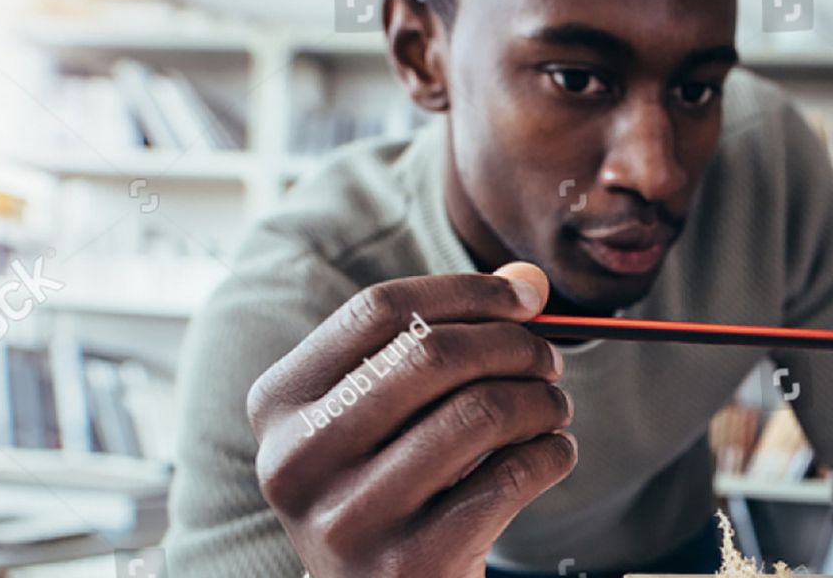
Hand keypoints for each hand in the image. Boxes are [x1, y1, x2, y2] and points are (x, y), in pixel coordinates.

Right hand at [247, 263, 573, 577]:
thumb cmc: (392, 487)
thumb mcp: (387, 416)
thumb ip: (442, 339)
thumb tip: (529, 283)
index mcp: (278, 404)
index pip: (378, 310)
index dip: (466, 293)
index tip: (526, 300)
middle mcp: (298, 460)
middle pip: (432, 355)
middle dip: (514, 346)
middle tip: (549, 360)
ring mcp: (349, 518)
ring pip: (480, 414)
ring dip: (542, 400)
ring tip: (554, 408)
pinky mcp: (410, 564)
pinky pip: (511, 478)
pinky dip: (552, 454)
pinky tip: (552, 454)